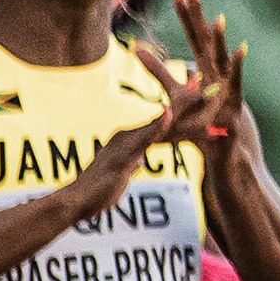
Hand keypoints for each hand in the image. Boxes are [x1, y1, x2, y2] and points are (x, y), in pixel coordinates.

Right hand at [60, 55, 216, 219]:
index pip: (162, 124)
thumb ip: (130, 164)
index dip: (181, 110)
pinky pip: (142, 140)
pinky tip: (168, 113)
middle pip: (163, 117)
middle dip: (185, 100)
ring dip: (177, 106)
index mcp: (129, 140)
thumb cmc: (98, 191)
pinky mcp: (120, 157)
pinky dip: (156, 126)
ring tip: (195, 88)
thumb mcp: (121, 174)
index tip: (199, 94)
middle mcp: (126, 137)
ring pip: (156, 123)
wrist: (75, 202)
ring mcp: (123, 145)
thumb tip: (138, 160)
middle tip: (203, 78)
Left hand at [155, 0, 245, 160]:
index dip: (185, 13)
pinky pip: (236, 82)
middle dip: (198, 14)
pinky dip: (239, 66)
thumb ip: (158, 70)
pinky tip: (241, 51)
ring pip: (222, 58)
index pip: (192, 35)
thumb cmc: (201, 119)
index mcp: (205, 66)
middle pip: (205, 38)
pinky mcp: (235, 102)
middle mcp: (218, 71)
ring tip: (216, 19)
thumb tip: (135, 48)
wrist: (223, 148)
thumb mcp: (176, 91)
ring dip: (220, 39)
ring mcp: (228, 85)